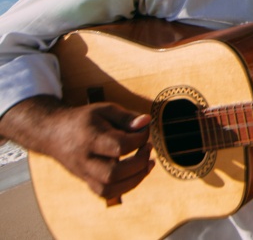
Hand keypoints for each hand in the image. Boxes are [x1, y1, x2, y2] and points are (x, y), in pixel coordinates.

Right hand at [7, 99, 153, 199]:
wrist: (53, 133)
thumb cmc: (84, 120)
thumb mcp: (104, 110)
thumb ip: (126, 117)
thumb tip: (147, 122)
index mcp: (90, 139)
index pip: (119, 146)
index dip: (139, 139)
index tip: (144, 129)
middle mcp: (85, 160)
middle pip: (113, 173)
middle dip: (139, 163)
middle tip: (147, 148)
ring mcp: (84, 173)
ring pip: (109, 189)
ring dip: (135, 179)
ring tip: (147, 163)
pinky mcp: (86, 181)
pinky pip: (105, 193)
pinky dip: (125, 187)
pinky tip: (136, 173)